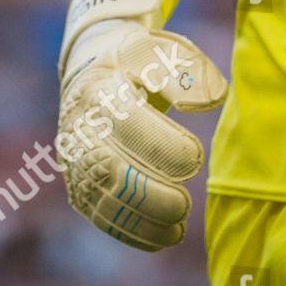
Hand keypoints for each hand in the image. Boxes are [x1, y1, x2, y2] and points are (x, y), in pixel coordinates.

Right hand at [57, 0, 226, 250]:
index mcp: (101, 89)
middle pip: (109, 171)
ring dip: (144, 222)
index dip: (163, 147)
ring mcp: (76, 161)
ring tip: (180, 225)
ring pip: (103, 202)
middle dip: (150, 196)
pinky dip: (133, 233)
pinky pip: (101, 217)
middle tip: (186, 203)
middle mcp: (80, 128)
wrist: (91, 70)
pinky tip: (165, 235)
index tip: (196, 158)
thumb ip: (189, 71)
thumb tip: (210, 101)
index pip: (128, 124)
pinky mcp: (80, 185)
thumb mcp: (161, 50)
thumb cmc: (138, 62)